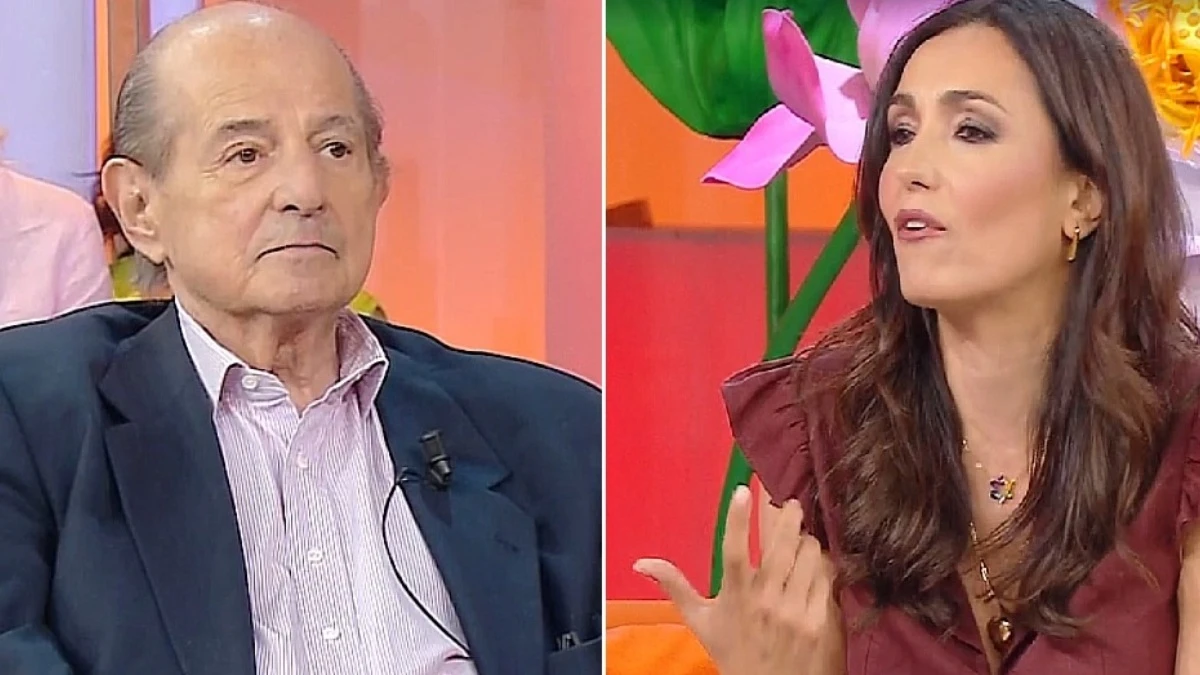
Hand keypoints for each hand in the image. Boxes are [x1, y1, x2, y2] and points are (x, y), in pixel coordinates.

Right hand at [634, 485, 843, 674]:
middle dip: (788, 518)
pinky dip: (823, 566)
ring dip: (807, 542)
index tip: (743, 491)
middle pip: (780, 546)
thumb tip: (642, 563)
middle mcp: (765, 601)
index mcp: (735, 596)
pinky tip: (818, 564)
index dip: (737, 519)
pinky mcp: (819, 621)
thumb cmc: (734, 654)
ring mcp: (795, 611)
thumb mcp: (700, 622)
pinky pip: (826, 579)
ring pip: (809, 557)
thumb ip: (675, 587)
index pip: (734, 551)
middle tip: (791, 504)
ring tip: (804, 537)